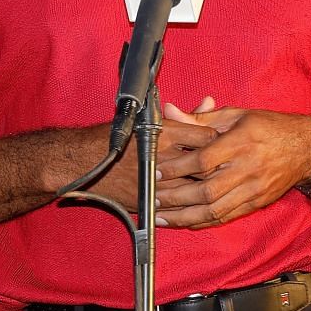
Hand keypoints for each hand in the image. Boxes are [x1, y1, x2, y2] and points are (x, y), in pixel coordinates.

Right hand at [62, 98, 218, 214]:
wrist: (83, 163)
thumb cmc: (114, 136)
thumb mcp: (149, 119)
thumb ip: (184, 116)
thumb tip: (209, 103)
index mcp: (163, 134)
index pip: (207, 138)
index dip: (219, 140)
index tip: (222, 142)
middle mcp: (162, 158)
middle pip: (206, 165)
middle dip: (218, 166)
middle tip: (227, 165)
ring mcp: (156, 183)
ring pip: (196, 188)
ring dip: (207, 186)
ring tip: (215, 183)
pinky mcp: (149, 201)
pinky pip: (180, 207)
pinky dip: (191, 204)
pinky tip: (197, 200)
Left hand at [153, 101, 310, 228]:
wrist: (308, 148)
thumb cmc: (269, 127)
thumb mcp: (236, 115)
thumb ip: (200, 118)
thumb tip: (169, 111)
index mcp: (242, 142)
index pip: (204, 160)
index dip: (179, 167)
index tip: (159, 169)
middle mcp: (248, 168)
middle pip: (207, 190)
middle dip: (176, 196)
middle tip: (153, 197)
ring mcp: (254, 189)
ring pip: (215, 209)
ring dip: (185, 215)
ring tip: (161, 215)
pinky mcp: (257, 203)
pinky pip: (226, 217)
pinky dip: (203, 222)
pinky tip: (184, 221)